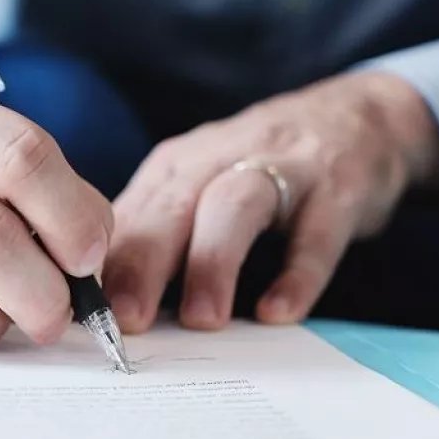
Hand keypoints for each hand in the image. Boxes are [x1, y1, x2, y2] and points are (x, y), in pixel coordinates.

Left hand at [102, 71, 438, 332]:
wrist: (360, 118)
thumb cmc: (259, 170)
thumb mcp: (196, 190)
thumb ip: (152, 238)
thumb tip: (93, 304)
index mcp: (174, 169)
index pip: (126, 217)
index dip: (99, 266)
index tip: (79, 315)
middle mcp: (218, 161)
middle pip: (171, 206)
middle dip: (145, 263)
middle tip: (127, 321)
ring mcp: (281, 168)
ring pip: (235, 206)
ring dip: (214, 262)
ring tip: (202, 321)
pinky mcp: (336, 185)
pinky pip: (316, 230)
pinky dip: (298, 272)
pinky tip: (279, 312)